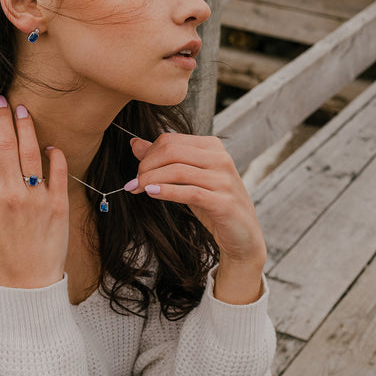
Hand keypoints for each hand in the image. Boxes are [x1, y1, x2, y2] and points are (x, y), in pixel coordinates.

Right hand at [0, 98, 68, 287]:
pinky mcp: (58, 203)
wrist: (30, 283)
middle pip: (5, 144)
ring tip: (22, 110)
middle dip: (1, 117)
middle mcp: (11, 193)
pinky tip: (49, 146)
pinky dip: (55, 155)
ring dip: (26, 127)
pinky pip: (58, 170)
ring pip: (32, 151)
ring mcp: (37, 197)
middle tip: (1, 100)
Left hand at [126, 134, 265, 302]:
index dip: (148, 154)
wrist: (242, 234)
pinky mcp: (224, 202)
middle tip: (134, 182)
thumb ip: (163, 160)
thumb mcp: (187, 179)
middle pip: (171, 152)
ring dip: (150, 180)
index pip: (170, 141)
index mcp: (212, 147)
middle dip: (146, 166)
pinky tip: (151, 193)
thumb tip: (134, 143)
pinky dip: (166, 191)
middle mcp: (221, 158)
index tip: (138, 171)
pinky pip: (189, 192)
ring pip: (177, 171)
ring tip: (136, 188)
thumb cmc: (212, 203)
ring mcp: (224, 180)